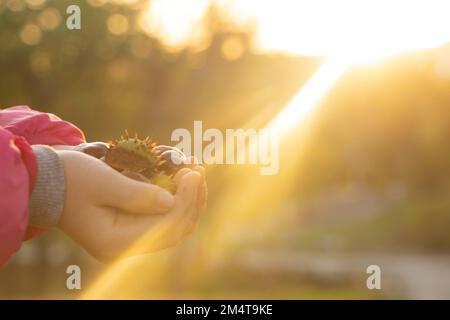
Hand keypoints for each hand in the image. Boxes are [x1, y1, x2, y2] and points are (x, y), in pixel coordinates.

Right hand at [56, 150, 205, 261]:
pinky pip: (160, 218)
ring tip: (193, 171)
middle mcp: (124, 247)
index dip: (187, 199)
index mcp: (116, 242)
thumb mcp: (103, 182)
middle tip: (197, 170)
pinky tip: (180, 179)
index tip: (194, 172)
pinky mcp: (128, 227)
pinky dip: (174, 199)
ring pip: (171, 225)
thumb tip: (171, 201)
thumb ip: (138, 195)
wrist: (45, 182)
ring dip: (187, 200)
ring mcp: (127, 239)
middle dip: (192, 200)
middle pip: (174, 229)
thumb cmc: (70, 179)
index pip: (167, 226)